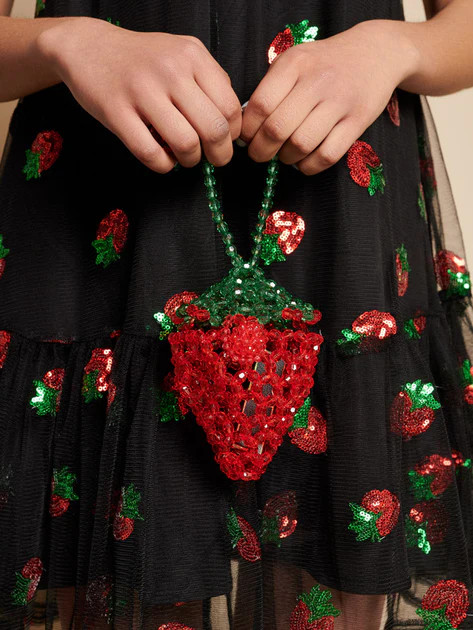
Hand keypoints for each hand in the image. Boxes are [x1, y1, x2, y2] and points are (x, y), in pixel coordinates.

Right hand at [36, 17, 241, 172]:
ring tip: (185, 158)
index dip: (233, 134)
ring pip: (185, 144)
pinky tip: (162, 159)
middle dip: (219, 154)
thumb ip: (210, 81)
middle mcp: (170, 70)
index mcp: (192, 55)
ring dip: (190, 161)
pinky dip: (163, 166)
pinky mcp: (116, 112)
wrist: (89, 47)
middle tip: (213, 159)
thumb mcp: (182, 54)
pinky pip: (151, 154)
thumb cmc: (142, 59)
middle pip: (213, 129)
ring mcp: (142, 91)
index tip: (226, 141)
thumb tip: (234, 122)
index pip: (230, 108)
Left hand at [240, 19, 418, 174]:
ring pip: (301, 144)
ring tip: (285, 155)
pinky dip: (309, 166)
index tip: (246, 139)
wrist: (375, 53)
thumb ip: (271, 89)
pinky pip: (327, 155)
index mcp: (295, 64)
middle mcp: (317, 81)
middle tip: (260, 154)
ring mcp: (340, 102)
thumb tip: (244, 127)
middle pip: (277, 128)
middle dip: (262, 150)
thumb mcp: (296, 62)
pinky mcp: (358, 121)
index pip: (260, 105)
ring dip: (286, 159)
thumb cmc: (325, 64)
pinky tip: (304, 162)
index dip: (248, 130)